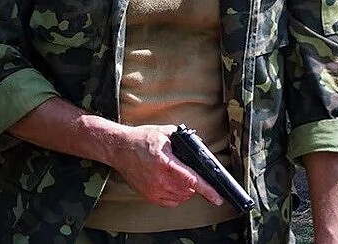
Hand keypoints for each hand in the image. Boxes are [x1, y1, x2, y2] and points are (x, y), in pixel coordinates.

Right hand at [107, 124, 224, 207]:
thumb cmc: (142, 140)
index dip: (206, 189)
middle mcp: (159, 179)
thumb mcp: (166, 133)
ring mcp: (153, 190)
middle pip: (188, 190)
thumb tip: (199, 147)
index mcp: (165, 163)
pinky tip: (174, 185)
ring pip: (181, 197)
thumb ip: (185, 139)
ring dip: (187, 190)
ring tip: (182, 176)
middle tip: (191, 171)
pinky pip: (171, 202)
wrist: (120, 149)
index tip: (217, 196)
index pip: (191, 179)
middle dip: (195, 183)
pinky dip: (177, 196)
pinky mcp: (149, 196)